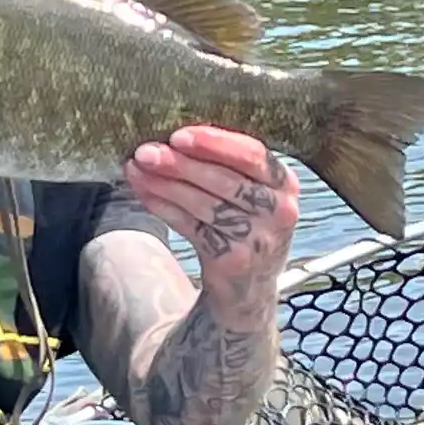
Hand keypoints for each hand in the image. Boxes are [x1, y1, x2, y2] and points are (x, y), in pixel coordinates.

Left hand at [124, 125, 299, 317]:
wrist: (249, 289)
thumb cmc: (245, 225)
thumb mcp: (253, 194)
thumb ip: (226, 166)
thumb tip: (170, 138)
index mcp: (286, 184)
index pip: (253, 155)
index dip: (215, 143)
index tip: (178, 135)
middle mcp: (280, 211)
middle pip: (225, 180)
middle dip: (181, 164)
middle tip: (146, 151)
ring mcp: (258, 239)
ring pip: (205, 204)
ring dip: (166, 184)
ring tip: (137, 168)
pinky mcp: (234, 260)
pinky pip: (192, 227)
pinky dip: (165, 208)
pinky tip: (145, 192)